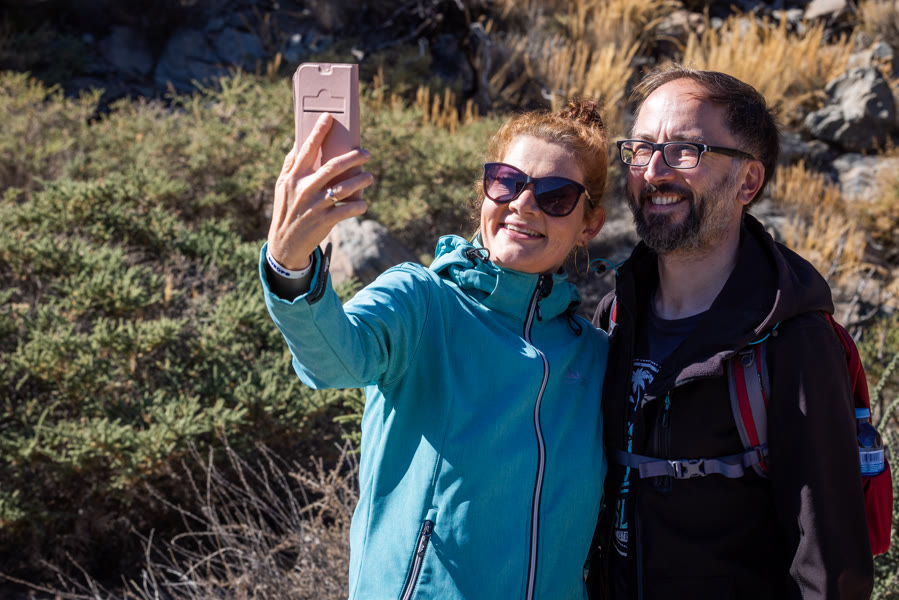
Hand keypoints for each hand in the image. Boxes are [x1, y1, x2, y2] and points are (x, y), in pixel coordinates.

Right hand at [267, 113, 372, 269]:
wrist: (285, 243)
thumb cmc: (286, 210)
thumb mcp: (282, 187)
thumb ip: (290, 165)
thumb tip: (299, 143)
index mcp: (293, 177)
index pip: (306, 149)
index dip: (318, 132)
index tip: (329, 117)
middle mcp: (304, 189)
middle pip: (333, 167)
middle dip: (353, 157)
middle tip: (366, 153)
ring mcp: (315, 205)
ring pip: (344, 188)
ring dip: (361, 180)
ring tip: (369, 177)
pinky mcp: (325, 221)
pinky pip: (348, 210)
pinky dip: (359, 206)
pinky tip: (363, 203)